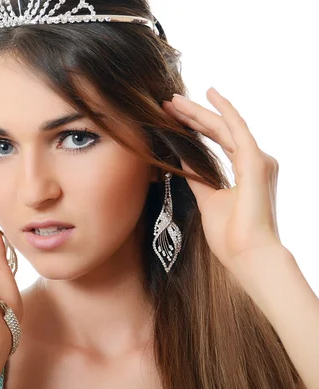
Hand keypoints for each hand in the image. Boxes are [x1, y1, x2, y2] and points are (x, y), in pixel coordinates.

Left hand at [162, 87, 283, 274]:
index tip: (171, 116)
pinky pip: (237, 129)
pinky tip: (210, 95)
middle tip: (168, 102)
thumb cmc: (232, 236)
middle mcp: (256, 160)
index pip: (217, 140)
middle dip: (192, 115)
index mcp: (246, 170)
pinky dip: (224, 111)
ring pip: (223, 126)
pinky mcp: (256, 162)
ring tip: (174, 100)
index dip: (194, 126)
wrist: (248, 256)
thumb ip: (197, 176)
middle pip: (218, 130)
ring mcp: (258, 159)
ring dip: (198, 111)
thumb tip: (181, 158)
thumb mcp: (207, 199)